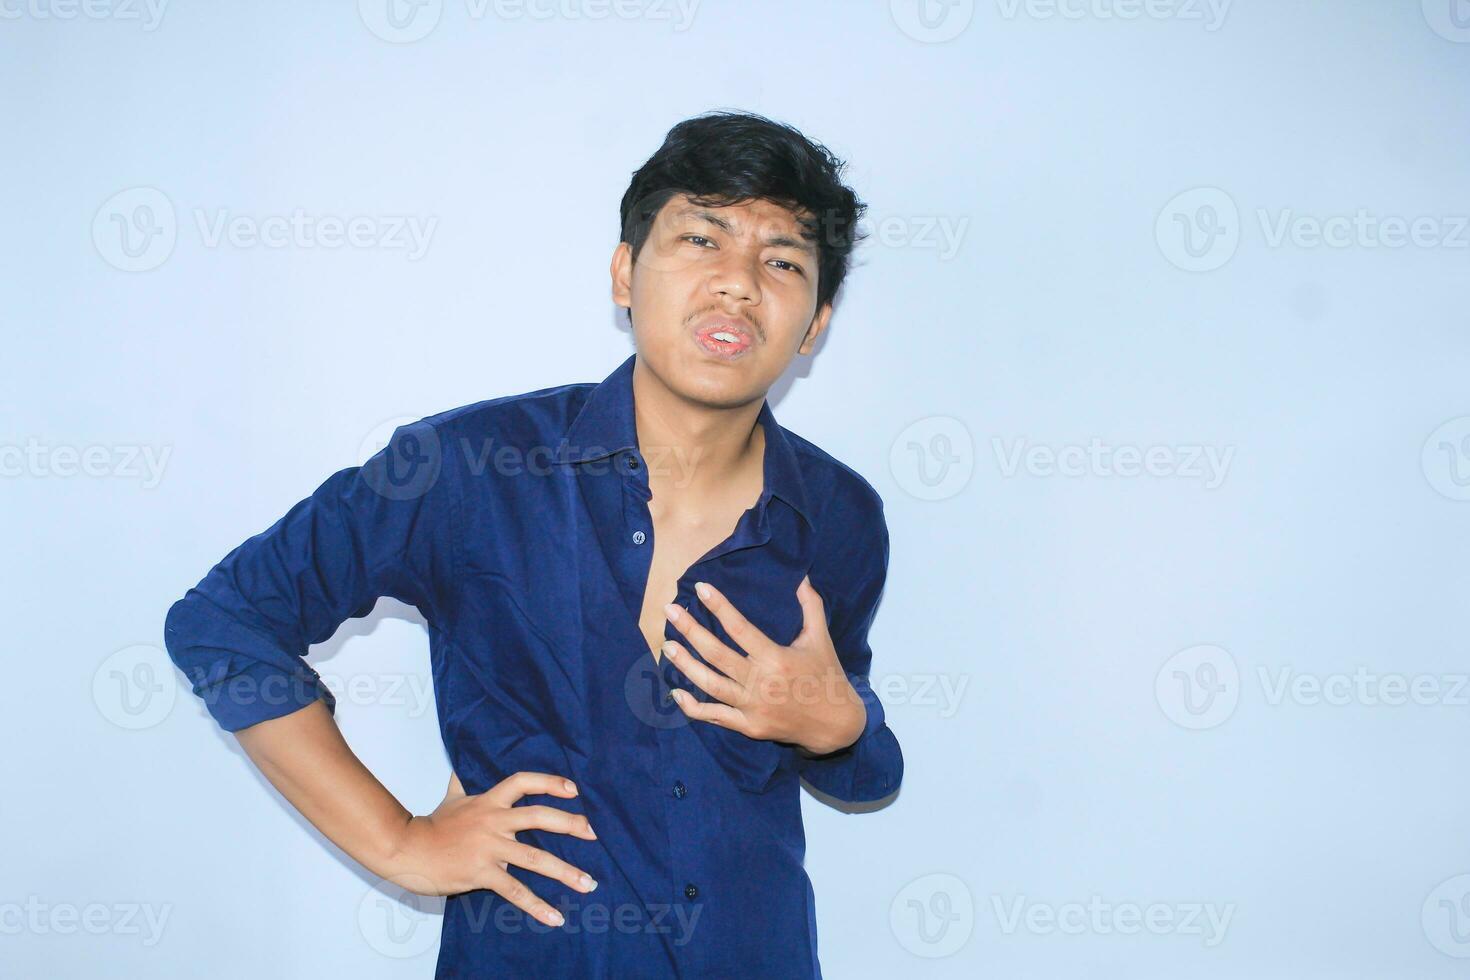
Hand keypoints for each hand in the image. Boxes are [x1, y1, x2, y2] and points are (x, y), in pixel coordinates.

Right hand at [384, 770, 599, 927]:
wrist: (407, 848)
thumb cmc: (430, 826)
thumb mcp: (450, 799)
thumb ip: (461, 784)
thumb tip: (460, 768)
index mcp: (489, 801)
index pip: (523, 782)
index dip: (550, 783)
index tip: (573, 790)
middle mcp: (493, 821)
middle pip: (539, 817)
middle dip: (570, 824)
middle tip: (593, 834)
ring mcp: (489, 848)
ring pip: (535, 857)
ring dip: (566, 872)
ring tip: (588, 883)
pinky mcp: (482, 873)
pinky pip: (515, 890)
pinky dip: (537, 906)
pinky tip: (556, 917)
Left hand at [661, 574, 865, 755]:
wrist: (835, 724)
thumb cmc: (827, 675)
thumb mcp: (821, 637)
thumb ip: (810, 605)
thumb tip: (800, 576)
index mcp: (777, 657)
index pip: (739, 628)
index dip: (718, 606)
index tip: (700, 589)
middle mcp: (761, 682)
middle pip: (716, 654)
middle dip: (690, 631)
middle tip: (670, 612)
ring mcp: (752, 707)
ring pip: (710, 684)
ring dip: (686, 664)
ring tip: (668, 646)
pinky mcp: (749, 727)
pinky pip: (715, 716)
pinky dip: (693, 707)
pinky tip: (676, 691)